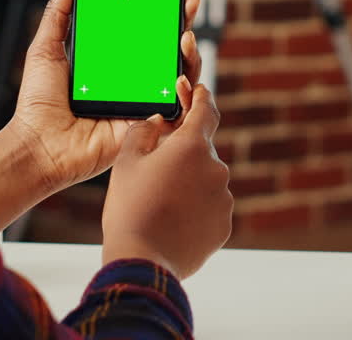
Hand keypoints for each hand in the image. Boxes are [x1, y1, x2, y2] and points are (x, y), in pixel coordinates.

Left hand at [7, 0, 203, 192]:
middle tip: (188, 4)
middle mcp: (131, 82)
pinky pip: (177, 112)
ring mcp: (142, 104)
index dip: (160, 13)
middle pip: (168, 52)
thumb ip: (60, 10)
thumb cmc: (38, 102)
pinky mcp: (147, 127)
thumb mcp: (47, 47)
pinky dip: (186, 95)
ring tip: (185, 37)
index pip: (143, 33)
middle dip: (183, 26)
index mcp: (111, 63)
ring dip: (190, 56)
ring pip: (180, 78)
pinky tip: (181, 77)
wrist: (38, 144)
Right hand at [101, 77, 231, 278]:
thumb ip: (143, 132)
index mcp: (192, 146)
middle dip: (182, 157)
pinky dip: (196, 211)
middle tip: (154, 174)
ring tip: (160, 206)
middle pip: (201, 152)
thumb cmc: (131, 208)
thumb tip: (156, 122)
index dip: (200, 97)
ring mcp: (224, 198)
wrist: (142, 261)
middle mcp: (216, 168)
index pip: (205, 110)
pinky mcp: (225, 225)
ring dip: (189, 186)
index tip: (197, 90)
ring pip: (206, 182)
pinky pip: (211, 208)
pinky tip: (172, 223)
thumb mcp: (126, 162)